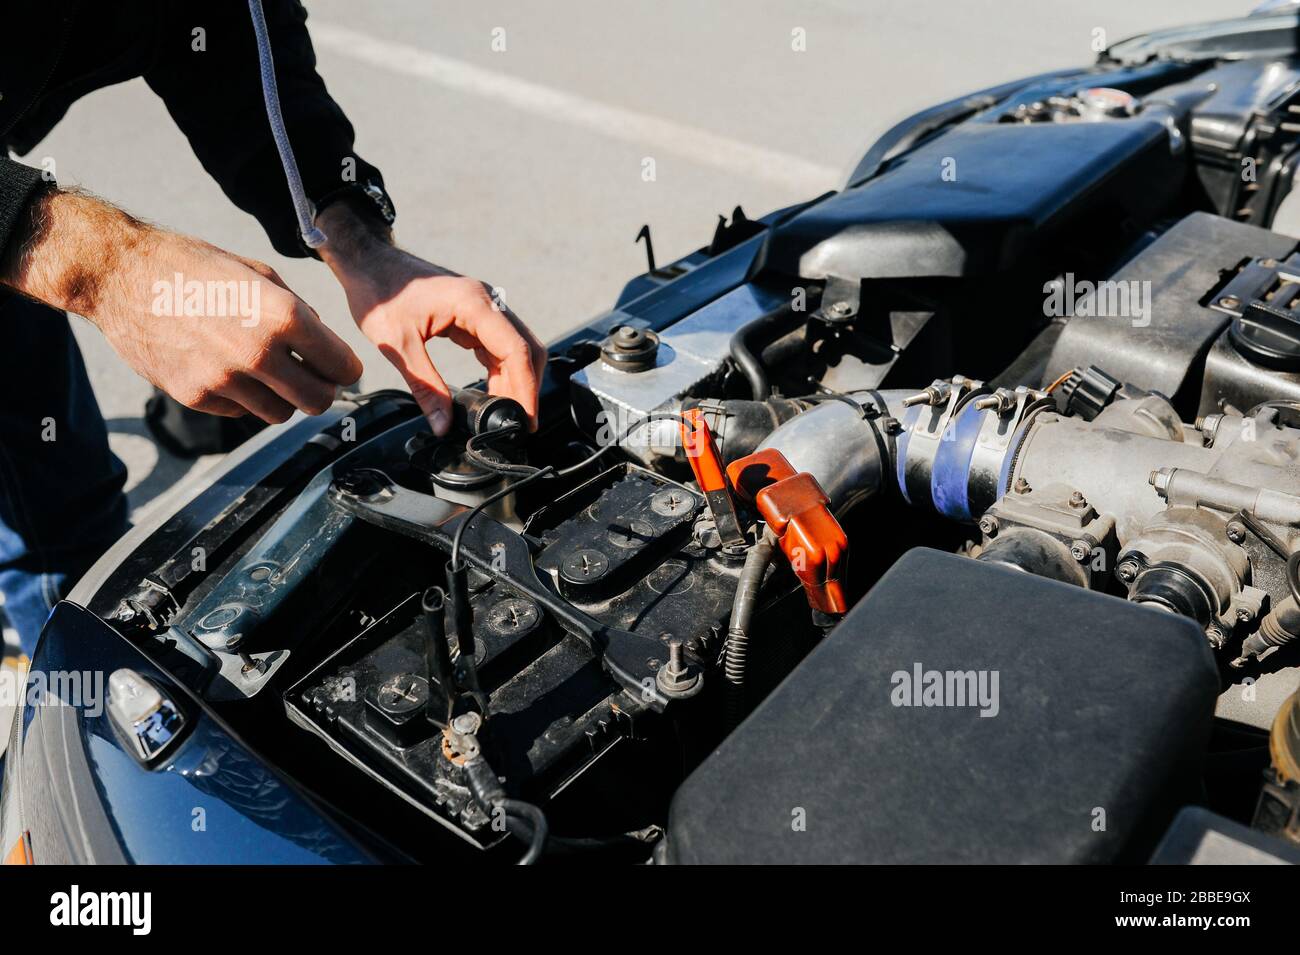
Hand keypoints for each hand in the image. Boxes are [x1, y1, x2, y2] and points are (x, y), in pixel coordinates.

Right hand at [2, 190, 362, 422]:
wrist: (123, 275)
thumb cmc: (194, 267)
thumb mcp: (258, 274)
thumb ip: (299, 311)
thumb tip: (326, 346)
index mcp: (282, 316)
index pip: (342, 367)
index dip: (347, 369)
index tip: (342, 368)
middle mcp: (257, 352)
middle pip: (318, 401)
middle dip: (322, 391)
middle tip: (314, 378)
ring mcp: (225, 380)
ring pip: (281, 414)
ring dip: (283, 398)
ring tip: (269, 373)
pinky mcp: (197, 397)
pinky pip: (241, 412)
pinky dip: (244, 398)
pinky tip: (229, 369)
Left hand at [318, 204, 546, 434]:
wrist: (367, 262)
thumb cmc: (379, 293)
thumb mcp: (398, 345)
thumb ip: (425, 387)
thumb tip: (443, 424)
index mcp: (474, 304)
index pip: (516, 350)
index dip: (526, 388)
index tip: (526, 419)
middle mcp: (486, 302)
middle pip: (525, 348)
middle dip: (527, 387)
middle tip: (519, 423)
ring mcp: (482, 306)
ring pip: (515, 347)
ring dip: (515, 380)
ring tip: (502, 414)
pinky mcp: (473, 314)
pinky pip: (498, 344)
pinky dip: (500, 370)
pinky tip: (490, 392)